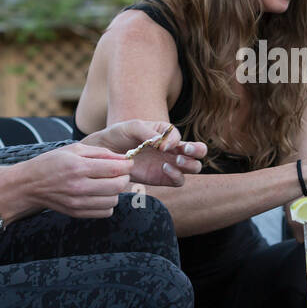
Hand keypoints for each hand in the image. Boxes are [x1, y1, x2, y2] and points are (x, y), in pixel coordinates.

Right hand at [24, 142, 135, 217]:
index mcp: (78, 167)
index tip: (128, 163)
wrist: (29, 184)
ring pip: (114, 200)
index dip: (127, 165)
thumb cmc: (52, 162)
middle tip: (120, 173)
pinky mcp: (77, 213)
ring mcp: (78, 202)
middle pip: (118, 186)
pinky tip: (100, 194)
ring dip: (116, 191)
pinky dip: (108, 203)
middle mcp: (79, 187)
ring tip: (107, 183)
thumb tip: (124, 158)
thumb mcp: (74, 149)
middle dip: (124, 178)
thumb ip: (101, 153)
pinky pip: (105, 212)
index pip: (114, 169)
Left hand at [82, 120, 206, 186]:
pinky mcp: (164, 178)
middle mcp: (173, 149)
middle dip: (197, 150)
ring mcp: (170, 164)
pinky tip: (164, 169)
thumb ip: (149, 133)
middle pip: (199, 151)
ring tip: (176, 161)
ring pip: (194, 167)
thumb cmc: (119, 135)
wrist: (107, 153)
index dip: (175, 141)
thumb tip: (165, 145)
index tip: (161, 145)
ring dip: (190, 164)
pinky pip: (179, 180)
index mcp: (167, 133)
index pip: (180, 136)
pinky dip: (177, 175)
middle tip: (185, 151)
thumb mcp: (132, 127)